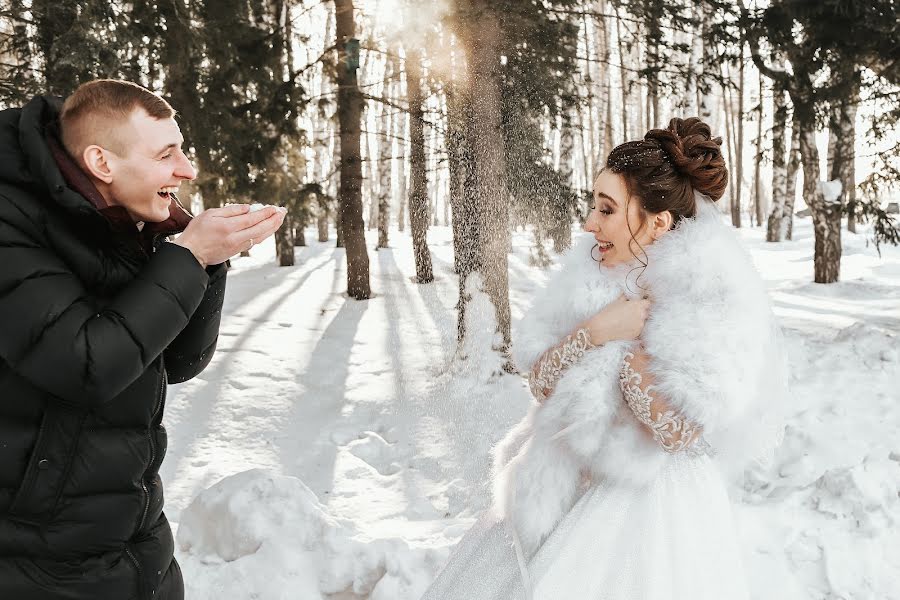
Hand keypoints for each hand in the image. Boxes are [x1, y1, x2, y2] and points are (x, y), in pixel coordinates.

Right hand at [172, 204, 286, 266]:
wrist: (191, 254)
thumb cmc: (197, 232)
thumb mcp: (210, 214)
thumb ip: (230, 210)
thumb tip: (247, 208)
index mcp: (228, 227)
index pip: (253, 218)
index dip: (266, 213)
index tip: (275, 208)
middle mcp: (235, 238)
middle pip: (260, 228)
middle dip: (274, 220)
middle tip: (283, 212)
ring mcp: (237, 246)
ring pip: (260, 237)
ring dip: (272, 228)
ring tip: (280, 219)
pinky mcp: (236, 251)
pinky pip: (254, 242)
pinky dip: (263, 235)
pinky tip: (268, 229)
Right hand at [581, 294, 649, 345]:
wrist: (602, 328)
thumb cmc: (608, 312)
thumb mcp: (617, 301)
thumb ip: (626, 298)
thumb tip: (629, 296)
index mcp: (638, 305)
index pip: (648, 303)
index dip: (643, 303)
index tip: (638, 304)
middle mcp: (642, 315)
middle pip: (645, 312)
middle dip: (640, 312)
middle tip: (630, 313)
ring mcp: (640, 326)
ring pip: (642, 321)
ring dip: (637, 320)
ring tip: (626, 321)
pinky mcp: (637, 334)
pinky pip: (637, 329)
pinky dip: (633, 328)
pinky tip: (624, 327)